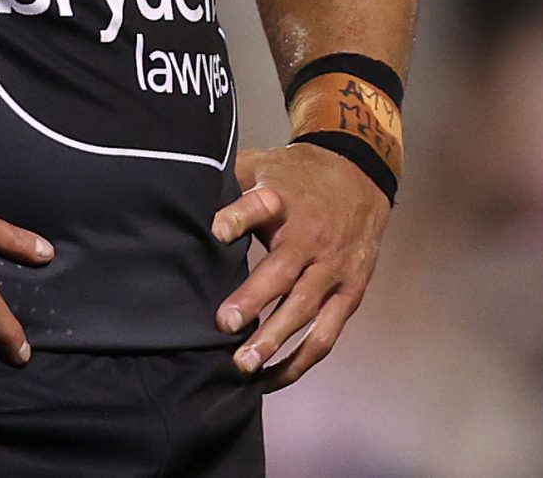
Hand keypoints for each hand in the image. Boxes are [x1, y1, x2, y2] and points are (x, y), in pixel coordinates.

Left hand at [211, 142, 389, 386]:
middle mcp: (311, 236)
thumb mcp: (263, 164)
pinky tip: (271, 378)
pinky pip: (326, 333)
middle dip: (253, 298)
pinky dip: (300, 361)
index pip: (259, 206)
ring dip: (274, 339)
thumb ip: (228, 181)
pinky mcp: (350, 292)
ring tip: (243, 365)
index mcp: (284, 200)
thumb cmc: (298, 176)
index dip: (237, 217)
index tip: (214, 232)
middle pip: (283, 270)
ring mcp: (333, 268)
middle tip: (223, 324)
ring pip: (304, 309)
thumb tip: (181, 195)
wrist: (360, 174)